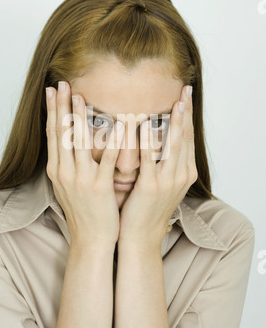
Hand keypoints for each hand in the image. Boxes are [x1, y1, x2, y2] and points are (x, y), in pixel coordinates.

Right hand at [45, 81, 123, 246]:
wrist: (91, 239)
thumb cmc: (83, 211)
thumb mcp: (69, 186)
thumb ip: (69, 163)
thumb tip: (71, 141)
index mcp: (57, 170)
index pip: (53, 134)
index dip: (52, 111)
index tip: (52, 91)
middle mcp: (64, 172)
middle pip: (61, 133)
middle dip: (61, 106)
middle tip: (62, 84)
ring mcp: (81, 179)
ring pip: (78, 143)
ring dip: (79, 118)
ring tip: (81, 97)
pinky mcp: (99, 187)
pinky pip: (106, 159)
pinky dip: (112, 141)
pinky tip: (119, 125)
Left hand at [118, 85, 197, 250]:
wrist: (140, 236)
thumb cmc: (148, 207)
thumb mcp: (163, 182)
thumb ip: (163, 161)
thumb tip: (159, 138)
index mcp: (185, 172)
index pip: (186, 138)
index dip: (187, 116)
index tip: (186, 97)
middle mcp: (180, 175)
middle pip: (184, 138)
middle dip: (185, 113)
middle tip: (186, 91)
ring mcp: (167, 182)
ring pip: (173, 146)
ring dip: (174, 122)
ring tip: (175, 102)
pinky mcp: (150, 187)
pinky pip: (149, 160)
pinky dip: (148, 141)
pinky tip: (144, 125)